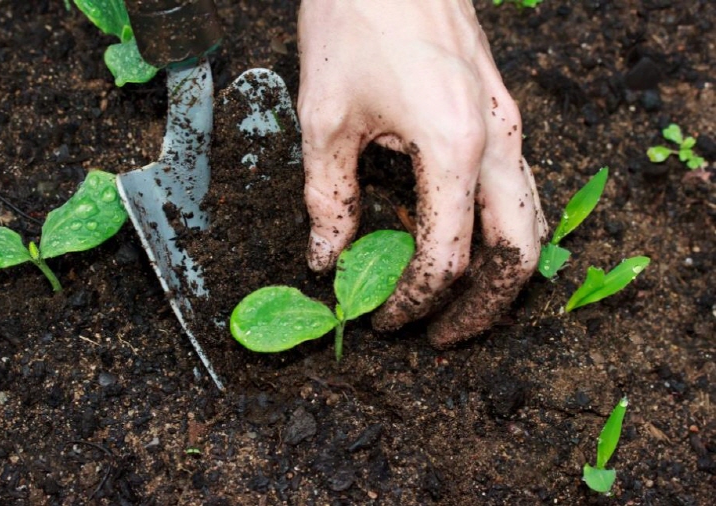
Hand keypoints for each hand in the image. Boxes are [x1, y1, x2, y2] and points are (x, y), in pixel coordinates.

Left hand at [297, 0, 546, 347]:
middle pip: (518, 255)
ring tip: (451, 301)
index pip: (447, 257)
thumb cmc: (355, 18)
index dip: (413, 301)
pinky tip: (451, 237)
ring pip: (528, 224)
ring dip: (494, 273)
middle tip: (440, 336)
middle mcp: (498, 141)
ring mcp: (508, 126)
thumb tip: (327, 258)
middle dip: (482, 308)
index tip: (382, 318)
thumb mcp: (325, 118)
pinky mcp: (499, 114)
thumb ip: (328, 199)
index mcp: (454, 146)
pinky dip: (490, 231)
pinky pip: (514, 191)